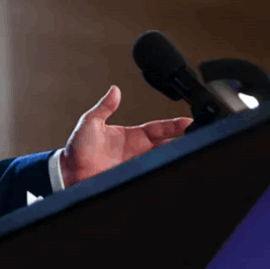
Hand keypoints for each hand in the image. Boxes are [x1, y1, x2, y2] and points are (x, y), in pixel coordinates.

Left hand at [59, 85, 191, 187]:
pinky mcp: (132, 179)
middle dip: (184, 143)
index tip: (190, 122)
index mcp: (131, 136)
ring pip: (162, 162)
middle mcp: (137, 151)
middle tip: (200, 140)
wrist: (68, 172)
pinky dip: (162, 175)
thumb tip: (114, 89)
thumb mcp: (90, 122)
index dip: (175, 126)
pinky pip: (151, 176)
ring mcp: (136, 166)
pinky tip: (173, 174)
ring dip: (175, 159)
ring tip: (192, 157)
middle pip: (167, 146)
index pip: (159, 129)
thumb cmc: (77, 147)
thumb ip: (104, 107)